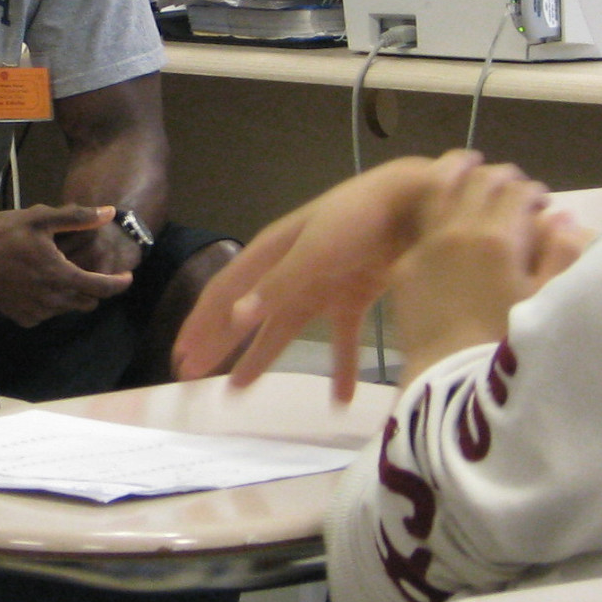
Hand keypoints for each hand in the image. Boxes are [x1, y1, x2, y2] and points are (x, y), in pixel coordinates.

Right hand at [0, 205, 134, 326]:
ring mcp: (36, 313)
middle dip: (95, 288)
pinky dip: (52, 301)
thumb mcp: (41, 219)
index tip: (127, 275)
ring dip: (72, 294)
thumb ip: (78, 217)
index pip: (102, 288)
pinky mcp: (22, 319)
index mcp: (61, 276)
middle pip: (88, 302)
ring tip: (60, 271)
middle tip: (89, 268)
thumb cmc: (1, 234)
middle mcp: (52, 301)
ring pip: (68, 309)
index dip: (119, 283)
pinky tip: (39, 282)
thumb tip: (110, 213)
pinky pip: (48, 313)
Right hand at [172, 152, 518, 397]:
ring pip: (284, 329)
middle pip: (247, 314)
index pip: (225, 292)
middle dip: (220, 344)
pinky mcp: (356, 295)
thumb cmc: (361, 219)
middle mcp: (291, 268)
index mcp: (273, 251)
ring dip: (262, 358)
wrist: (420, 202)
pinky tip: (339, 400)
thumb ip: (279, 286)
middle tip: (193, 377)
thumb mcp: (316, 250)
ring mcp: (323, 283)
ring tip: (239, 391)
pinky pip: (342, 339)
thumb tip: (238, 319)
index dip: (201, 324)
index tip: (181, 356)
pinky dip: (341, 368)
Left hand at [386, 164, 557, 379]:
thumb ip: (560, 256)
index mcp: (498, 238)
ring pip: (440, 192)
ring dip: (460, 178)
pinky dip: (436, 212)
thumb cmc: (510, 349)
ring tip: (471, 170)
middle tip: (512, 185)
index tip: (542, 200)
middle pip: (479, 183)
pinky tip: (445, 219)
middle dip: (500, 178)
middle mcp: (458, 233)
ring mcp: (425, 249)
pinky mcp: (404, 270)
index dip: (533, 191)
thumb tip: (562, 219)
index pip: (517, 192)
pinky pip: (420, 227)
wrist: (452, 388)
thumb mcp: (547, 304)